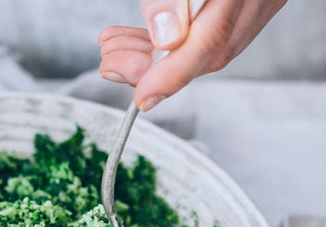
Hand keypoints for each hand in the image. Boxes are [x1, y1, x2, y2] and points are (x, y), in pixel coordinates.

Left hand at [99, 0, 286, 110]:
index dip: (172, 77)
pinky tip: (141, 38)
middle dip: (154, 68)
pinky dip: (175, 40)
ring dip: (157, 56)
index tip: (141, 99)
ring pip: (210, 44)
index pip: (210, 42)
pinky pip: (215, 28)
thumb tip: (167, 39)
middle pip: (209, 52)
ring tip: (114, 51)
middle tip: (111, 64)